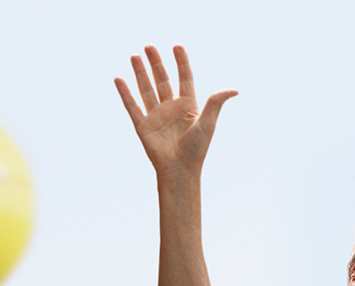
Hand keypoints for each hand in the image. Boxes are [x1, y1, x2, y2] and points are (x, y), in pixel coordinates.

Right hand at [114, 45, 237, 178]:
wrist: (180, 170)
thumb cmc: (197, 149)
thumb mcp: (208, 123)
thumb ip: (216, 102)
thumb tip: (235, 90)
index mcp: (188, 106)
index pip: (184, 78)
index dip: (181, 62)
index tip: (177, 46)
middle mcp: (171, 108)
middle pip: (162, 79)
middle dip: (156, 63)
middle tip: (149, 46)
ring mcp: (156, 116)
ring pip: (146, 89)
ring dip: (140, 73)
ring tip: (135, 56)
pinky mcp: (143, 126)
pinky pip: (132, 106)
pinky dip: (125, 93)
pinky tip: (119, 79)